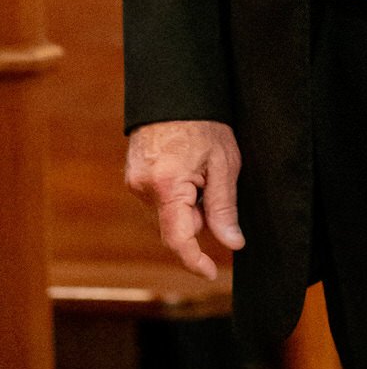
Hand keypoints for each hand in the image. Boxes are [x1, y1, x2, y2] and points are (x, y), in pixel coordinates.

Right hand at [125, 119, 243, 282]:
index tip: (211, 274)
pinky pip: (160, 200)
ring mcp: (134, 183)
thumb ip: (224, 207)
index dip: (195, 261)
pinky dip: (176, 194)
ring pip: (169, 213)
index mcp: (168, 186)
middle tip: (213, 183)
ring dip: (187, 204)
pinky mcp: (133, 178)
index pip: (179, 239)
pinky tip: (185, 169)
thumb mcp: (224, 164)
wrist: (174, 95)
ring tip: (198, 170)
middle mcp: (144, 188)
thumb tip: (233, 243)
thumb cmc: (204, 125)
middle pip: (176, 225)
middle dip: (198, 217)